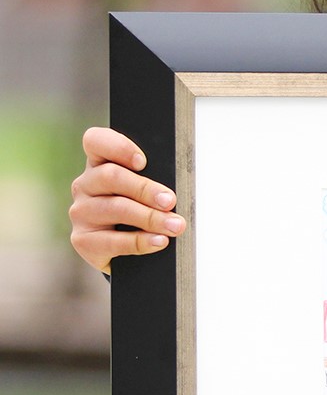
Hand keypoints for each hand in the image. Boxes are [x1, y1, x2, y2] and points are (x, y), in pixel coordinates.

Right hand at [68, 127, 185, 273]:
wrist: (127, 253)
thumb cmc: (145, 210)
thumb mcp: (150, 191)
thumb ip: (158, 180)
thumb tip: (178, 190)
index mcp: (101, 164)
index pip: (96, 141)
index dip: (118, 147)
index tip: (143, 162)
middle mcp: (86, 185)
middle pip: (110, 176)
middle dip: (145, 189)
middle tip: (170, 201)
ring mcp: (81, 212)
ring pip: (115, 208)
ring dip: (149, 217)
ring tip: (174, 225)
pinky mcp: (82, 240)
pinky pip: (111, 241)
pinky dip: (140, 241)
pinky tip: (159, 241)